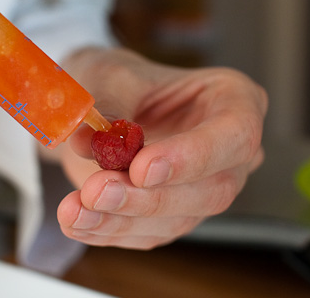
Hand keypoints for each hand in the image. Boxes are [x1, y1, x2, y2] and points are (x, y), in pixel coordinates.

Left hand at [56, 47, 267, 248]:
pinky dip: (107, 231)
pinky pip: (147, 234)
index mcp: (233, 101)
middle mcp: (228, 153)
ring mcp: (203, 190)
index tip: (141, 168)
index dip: (192, 157)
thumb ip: (106, 105)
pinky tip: (76, 222)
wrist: (98, 106)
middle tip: (96, 192)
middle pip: (210, 190)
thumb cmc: (117, 79)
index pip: (235, 135)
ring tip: (73, 211)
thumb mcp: (109, 74)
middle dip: (148, 198)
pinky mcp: (172, 217)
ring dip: (120, 221)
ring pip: (177, 220)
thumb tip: (84, 140)